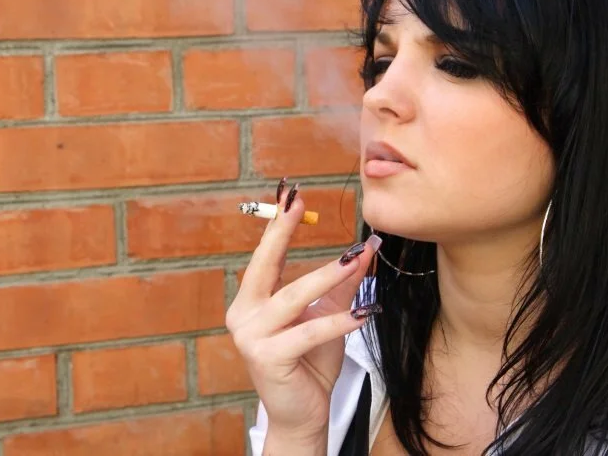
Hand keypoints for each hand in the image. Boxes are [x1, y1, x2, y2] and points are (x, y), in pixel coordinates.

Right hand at [225, 180, 380, 444]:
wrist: (301, 413)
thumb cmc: (310, 362)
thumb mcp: (325, 313)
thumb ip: (340, 284)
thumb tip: (365, 249)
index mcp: (251, 300)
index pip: (265, 257)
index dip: (277, 225)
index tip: (290, 194)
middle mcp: (243, 314)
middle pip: (265, 266)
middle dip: (281, 232)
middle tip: (298, 203)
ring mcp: (251, 337)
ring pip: (293, 298)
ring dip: (325, 276)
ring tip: (352, 258)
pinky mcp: (268, 358)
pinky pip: (309, 333)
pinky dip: (338, 322)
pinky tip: (363, 313)